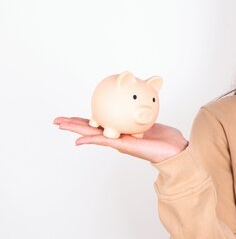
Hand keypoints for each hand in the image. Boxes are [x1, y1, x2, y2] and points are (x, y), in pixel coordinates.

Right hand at [53, 117, 188, 162]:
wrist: (174, 150)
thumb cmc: (165, 137)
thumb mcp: (152, 116)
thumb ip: (144, 107)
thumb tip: (145, 88)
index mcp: (121, 130)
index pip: (101, 122)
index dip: (87, 119)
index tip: (73, 116)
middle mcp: (117, 137)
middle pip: (91, 129)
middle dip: (74, 124)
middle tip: (57, 120)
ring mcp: (119, 142)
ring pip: (93, 135)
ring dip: (76, 130)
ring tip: (60, 125)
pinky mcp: (123, 146)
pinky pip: (104, 142)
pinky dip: (90, 141)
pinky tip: (78, 141)